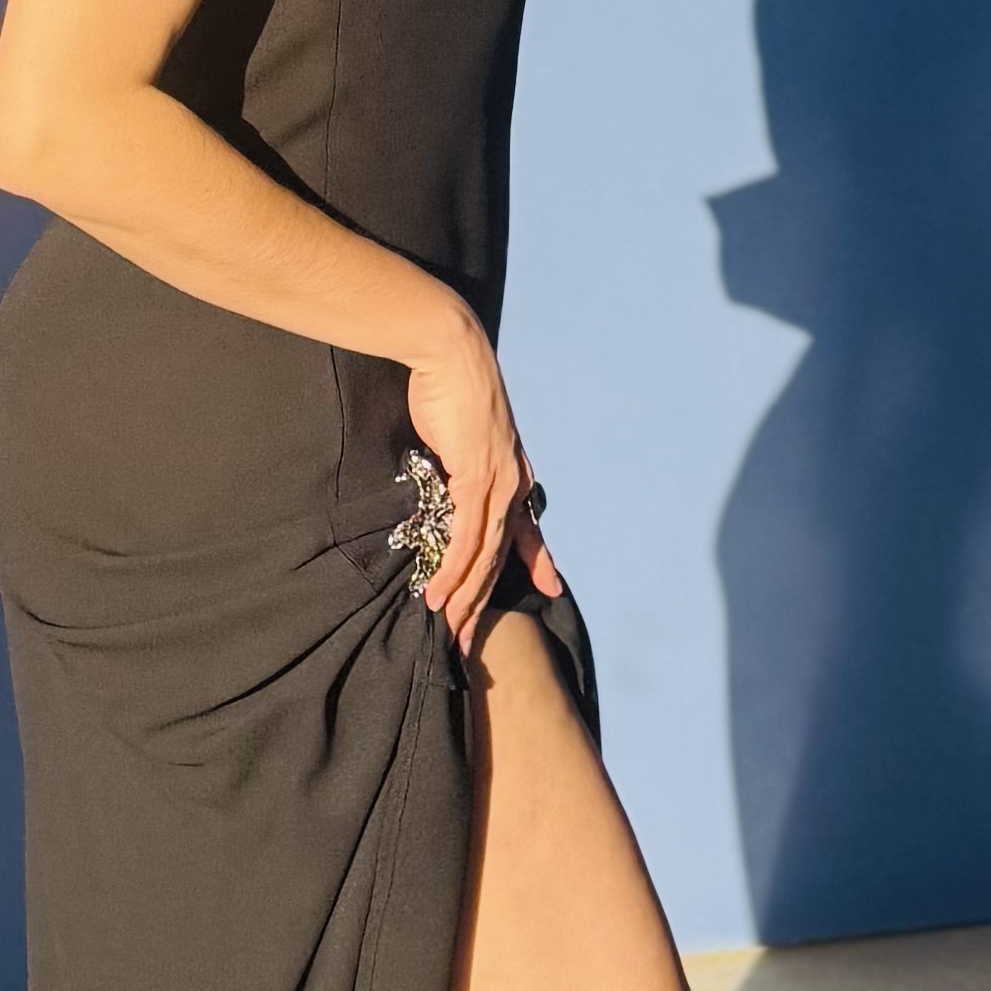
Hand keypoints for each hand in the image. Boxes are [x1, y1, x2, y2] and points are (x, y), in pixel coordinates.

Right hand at [402, 308, 556, 647]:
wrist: (449, 349)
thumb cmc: (448, 383)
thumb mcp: (459, 431)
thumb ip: (458, 460)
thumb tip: (444, 476)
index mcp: (512, 469)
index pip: (527, 524)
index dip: (539, 558)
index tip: (551, 585)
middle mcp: (513, 481)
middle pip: (501, 554)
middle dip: (484, 601)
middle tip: (470, 640)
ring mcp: (499, 481)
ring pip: (483, 555)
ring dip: (465, 597)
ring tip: (450, 632)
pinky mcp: (477, 477)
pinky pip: (465, 537)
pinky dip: (453, 570)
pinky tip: (440, 595)